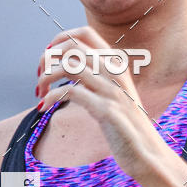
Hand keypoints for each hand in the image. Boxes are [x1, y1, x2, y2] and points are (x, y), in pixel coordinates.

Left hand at [36, 27, 168, 183]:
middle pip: (72, 46)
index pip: (85, 33)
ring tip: (39, 92)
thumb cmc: (126, 127)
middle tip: (40, 76)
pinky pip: (70, 91)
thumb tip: (68, 68)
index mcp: (117, 65)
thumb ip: (96, 79)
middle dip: (48, 58)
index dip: (60, 38)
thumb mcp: (113, 95)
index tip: (48, 55)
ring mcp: (112, 90)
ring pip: (69, 65)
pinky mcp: (106, 110)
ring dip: (46, 76)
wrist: (147, 153)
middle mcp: (115, 72)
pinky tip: (44, 107)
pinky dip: (50, 97)